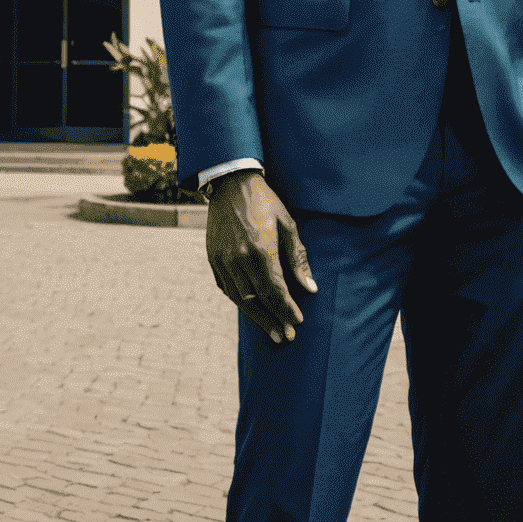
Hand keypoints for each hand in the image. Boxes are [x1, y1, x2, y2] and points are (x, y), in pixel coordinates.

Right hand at [206, 171, 316, 344]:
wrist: (231, 184)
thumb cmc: (265, 202)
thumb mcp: (288, 225)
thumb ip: (298, 259)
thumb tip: (309, 288)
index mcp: (260, 250)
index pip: (275, 290)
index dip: (286, 309)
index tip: (297, 322)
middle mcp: (238, 259)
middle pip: (256, 300)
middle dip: (272, 320)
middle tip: (285, 337)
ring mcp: (222, 259)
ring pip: (239, 297)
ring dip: (255, 316)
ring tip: (270, 330)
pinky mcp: (213, 258)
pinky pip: (226, 287)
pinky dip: (239, 300)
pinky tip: (251, 309)